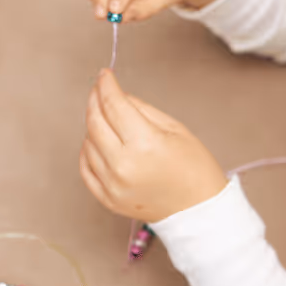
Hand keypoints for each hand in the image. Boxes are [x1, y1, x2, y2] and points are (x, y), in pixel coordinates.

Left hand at [80, 69, 228, 221]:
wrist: (200, 211)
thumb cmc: (195, 168)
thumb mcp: (174, 129)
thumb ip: (141, 109)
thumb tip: (117, 95)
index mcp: (144, 144)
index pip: (114, 105)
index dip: (107, 85)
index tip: (105, 74)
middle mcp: (123, 166)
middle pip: (95, 122)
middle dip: (95, 100)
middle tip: (99, 89)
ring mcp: (112, 185)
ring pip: (88, 143)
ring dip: (94, 125)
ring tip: (108, 119)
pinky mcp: (107, 199)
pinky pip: (86, 168)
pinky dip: (88, 151)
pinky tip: (98, 142)